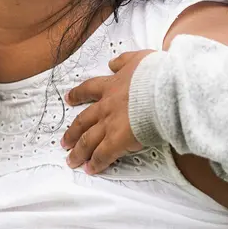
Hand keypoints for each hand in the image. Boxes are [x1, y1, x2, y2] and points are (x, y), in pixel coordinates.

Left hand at [61, 49, 153, 173]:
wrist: (163, 89)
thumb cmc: (155, 74)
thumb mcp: (138, 58)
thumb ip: (124, 61)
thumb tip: (112, 62)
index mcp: (111, 85)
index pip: (89, 89)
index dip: (78, 95)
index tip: (69, 99)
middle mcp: (106, 106)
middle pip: (83, 120)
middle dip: (72, 132)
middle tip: (64, 140)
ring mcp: (109, 124)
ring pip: (87, 140)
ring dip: (78, 151)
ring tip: (72, 160)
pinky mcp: (117, 140)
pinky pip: (102, 155)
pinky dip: (96, 163)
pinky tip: (91, 169)